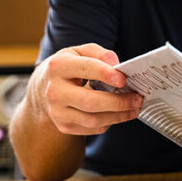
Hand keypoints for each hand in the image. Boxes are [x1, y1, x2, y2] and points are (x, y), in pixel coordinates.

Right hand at [28, 43, 142, 135]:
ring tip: (134, 108)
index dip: (106, 74)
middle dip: (118, 102)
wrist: (43, 88)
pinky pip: (92, 128)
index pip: (85, 69)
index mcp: (59, 66)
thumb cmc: (68, 67)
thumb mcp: (79, 52)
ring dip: (119, 115)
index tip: (123, 79)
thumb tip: (115, 64)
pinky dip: (109, 122)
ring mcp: (57, 111)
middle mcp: (54, 91)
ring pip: (93, 119)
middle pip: (90, 101)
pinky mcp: (64, 126)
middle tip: (137, 98)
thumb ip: (99, 53)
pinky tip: (119, 114)